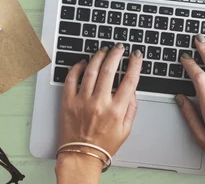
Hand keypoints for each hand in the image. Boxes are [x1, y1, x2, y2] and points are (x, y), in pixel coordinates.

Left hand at [56, 44, 141, 177]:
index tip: (136, 55)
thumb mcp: (126, 129)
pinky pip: (71, 79)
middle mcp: (99, 103)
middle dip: (116, 54)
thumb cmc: (103, 145)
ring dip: (98, 57)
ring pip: (91, 71)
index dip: (135, 64)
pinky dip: (76, 68)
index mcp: (116, 110)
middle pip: (109, 70)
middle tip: (119, 48)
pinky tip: (83, 63)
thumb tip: (132, 90)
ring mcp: (82, 101)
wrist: (81, 156)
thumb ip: (131, 108)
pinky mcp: (68, 102)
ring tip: (103, 50)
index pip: (129, 81)